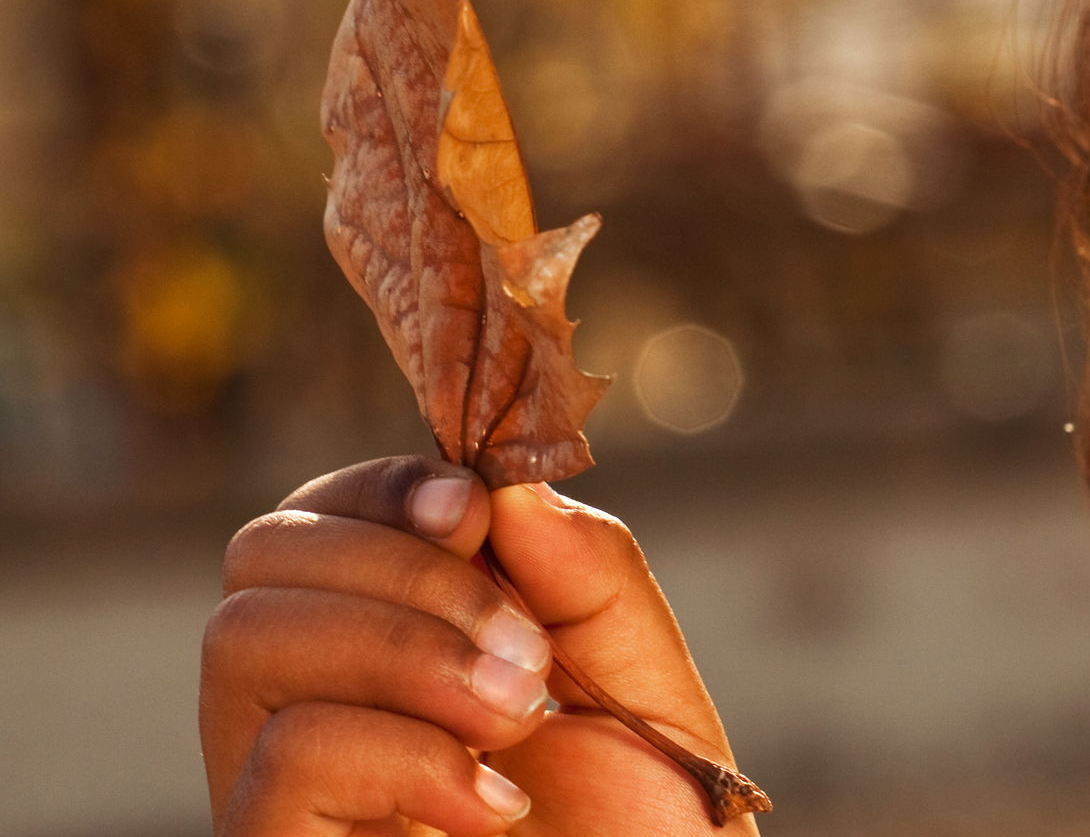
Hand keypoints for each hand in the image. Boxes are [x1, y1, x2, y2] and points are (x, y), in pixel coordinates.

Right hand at [204, 457, 756, 835]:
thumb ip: (591, 577)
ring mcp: (278, 793)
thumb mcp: (641, 682)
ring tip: (515, 715)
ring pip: (244, 637)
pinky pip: (283, 758)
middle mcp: (308, 706)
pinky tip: (490, 803)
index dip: (388, 489)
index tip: (475, 512)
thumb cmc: (644, 833)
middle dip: (405, 569)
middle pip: (263, 556)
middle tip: (522, 650)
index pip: (321, 515)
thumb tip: (510, 491)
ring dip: (404, 645)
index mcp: (384, 643)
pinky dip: (403, 752)